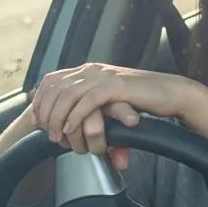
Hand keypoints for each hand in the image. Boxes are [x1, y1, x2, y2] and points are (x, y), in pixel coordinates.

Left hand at [29, 64, 200, 168]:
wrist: (171, 92)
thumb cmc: (143, 100)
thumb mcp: (110, 100)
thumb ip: (92, 104)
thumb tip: (72, 119)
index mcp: (89, 71)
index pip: (52, 80)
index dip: (40, 100)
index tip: (36, 120)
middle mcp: (93, 70)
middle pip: (55, 87)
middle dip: (45, 111)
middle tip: (45, 132)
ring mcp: (104, 76)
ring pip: (68, 94)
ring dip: (58, 117)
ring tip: (56, 136)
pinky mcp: (117, 86)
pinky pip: (88, 101)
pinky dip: (76, 116)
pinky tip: (71, 130)